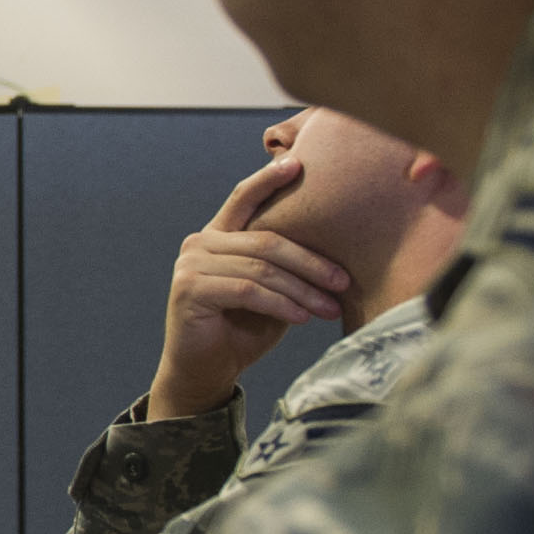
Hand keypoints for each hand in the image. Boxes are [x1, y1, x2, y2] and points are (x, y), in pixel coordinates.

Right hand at [145, 153, 349, 419]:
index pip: (243, 198)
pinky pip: (247, 291)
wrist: (204, 370)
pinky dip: (281, 304)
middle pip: (266, 240)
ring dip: (302, 290)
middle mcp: (200, 243)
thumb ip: (284, 268)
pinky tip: (302, 318)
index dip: (268, 179)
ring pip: (261, 268)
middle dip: (311, 262)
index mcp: (218, 236)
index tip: (298, 164)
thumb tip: (336, 256)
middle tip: (344, 280)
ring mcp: (191, 264)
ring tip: (329, 307)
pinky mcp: (189, 289)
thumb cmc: (241, 330)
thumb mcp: (270, 292)